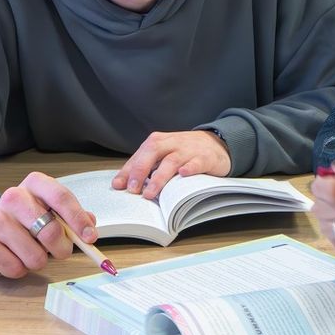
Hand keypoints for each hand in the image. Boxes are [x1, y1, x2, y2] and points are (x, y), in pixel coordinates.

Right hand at [0, 171, 97, 277]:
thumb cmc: (24, 218)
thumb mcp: (49, 209)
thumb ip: (71, 217)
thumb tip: (89, 227)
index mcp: (34, 184)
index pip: (61, 197)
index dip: (79, 220)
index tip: (90, 237)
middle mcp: (13, 197)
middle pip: (50, 231)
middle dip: (62, 248)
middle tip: (60, 251)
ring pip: (35, 256)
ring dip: (39, 261)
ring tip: (29, 251)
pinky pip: (16, 269)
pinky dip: (20, 269)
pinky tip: (13, 256)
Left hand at [111, 130, 230, 198]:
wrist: (215, 143)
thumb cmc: (183, 151)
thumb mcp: (162, 154)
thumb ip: (143, 166)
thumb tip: (121, 183)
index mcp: (158, 142)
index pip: (139, 155)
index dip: (128, 171)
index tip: (119, 185)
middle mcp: (171, 143)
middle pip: (152, 152)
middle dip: (140, 171)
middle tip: (133, 189)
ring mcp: (188, 150)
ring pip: (171, 161)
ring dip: (159, 177)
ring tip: (150, 193)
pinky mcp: (204, 158)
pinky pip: (196, 163)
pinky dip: (189, 168)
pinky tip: (183, 174)